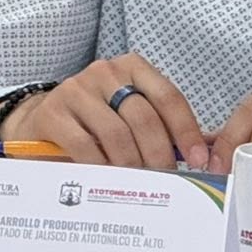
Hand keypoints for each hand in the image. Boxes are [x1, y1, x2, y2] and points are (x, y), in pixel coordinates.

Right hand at [1, 53, 210, 170]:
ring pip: (117, 134)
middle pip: (144, 118)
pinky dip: (102, 167)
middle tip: (167, 181)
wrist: (43, 121)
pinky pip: (85, 146)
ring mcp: (76, 90)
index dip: (187, 131)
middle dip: (160, 155)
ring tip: (139, 184)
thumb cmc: (97, 121)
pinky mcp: (53, 113)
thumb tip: (207, 154)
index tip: (198, 161)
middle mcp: (105, 72)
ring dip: (132, 165)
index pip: (168, 97)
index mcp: (132, 68)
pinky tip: (108, 179)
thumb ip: (164, 128)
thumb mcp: (130, 115)